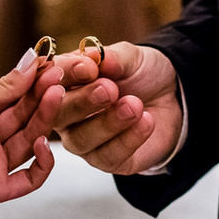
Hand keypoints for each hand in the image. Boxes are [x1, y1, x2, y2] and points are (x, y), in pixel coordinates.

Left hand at [0, 50, 64, 208]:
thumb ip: (6, 87)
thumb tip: (34, 61)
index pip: (17, 101)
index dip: (35, 86)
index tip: (53, 68)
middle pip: (26, 121)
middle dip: (43, 100)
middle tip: (59, 81)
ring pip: (30, 144)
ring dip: (44, 121)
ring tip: (55, 97)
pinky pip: (29, 180)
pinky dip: (42, 163)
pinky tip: (42, 142)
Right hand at [53, 41, 181, 174]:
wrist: (170, 97)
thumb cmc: (140, 74)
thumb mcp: (131, 57)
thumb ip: (112, 58)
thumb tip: (94, 57)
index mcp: (63, 84)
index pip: (48, 80)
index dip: (65, 74)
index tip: (88, 67)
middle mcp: (65, 116)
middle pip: (58, 115)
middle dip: (83, 101)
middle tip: (109, 89)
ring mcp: (82, 141)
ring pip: (81, 139)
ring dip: (109, 122)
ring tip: (134, 105)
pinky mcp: (107, 161)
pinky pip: (109, 156)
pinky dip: (129, 138)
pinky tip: (146, 121)